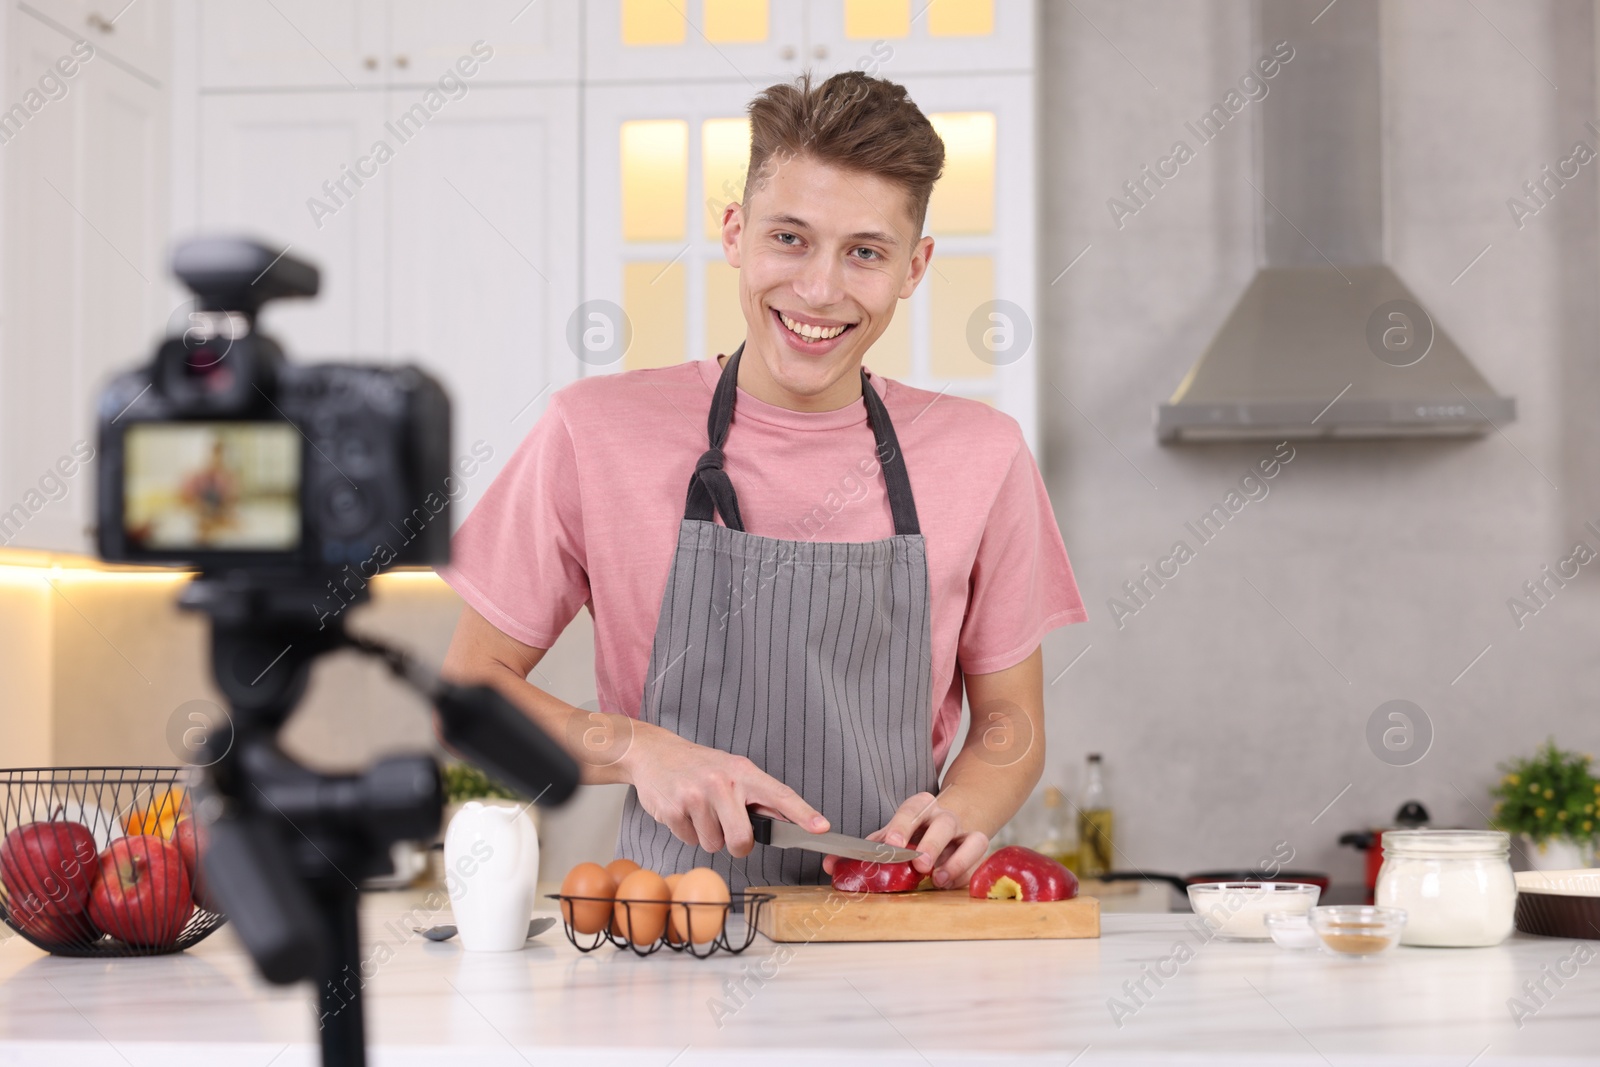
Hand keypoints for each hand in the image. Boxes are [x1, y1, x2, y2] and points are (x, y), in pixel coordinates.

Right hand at [621, 723, 827, 856]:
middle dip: (737, 845)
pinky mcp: (674, 810)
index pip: (779, 794)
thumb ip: (756, 795)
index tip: (821, 827)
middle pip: (742, 840)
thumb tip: (788, 820)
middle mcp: (721, 782)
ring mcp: (696, 796)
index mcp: (743, 772)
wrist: (655, 752)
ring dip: (708, 836)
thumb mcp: (732, 770)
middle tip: (727, 828)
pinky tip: (684, 812)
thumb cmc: (699, 766)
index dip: (802, 813)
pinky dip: (688, 833)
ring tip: (700, 811)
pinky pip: (690, 841)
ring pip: (714, 845)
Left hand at [822, 792, 988, 888]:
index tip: (891, 844)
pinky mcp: (977, 847)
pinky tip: (949, 882)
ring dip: (955, 860)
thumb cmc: (914, 833)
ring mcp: (964, 832)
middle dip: (931, 843)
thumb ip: (866, 849)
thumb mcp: (890, 836)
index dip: (901, 825)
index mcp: (919, 808)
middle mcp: (943, 816)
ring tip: (937, 878)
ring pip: (971, 838)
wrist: (951, 822)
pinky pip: (980, 854)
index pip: (911, 809)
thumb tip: (830, 865)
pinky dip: (966, 869)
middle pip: (942, 822)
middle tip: (919, 863)